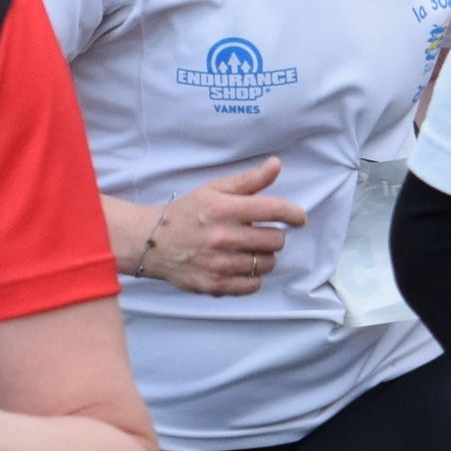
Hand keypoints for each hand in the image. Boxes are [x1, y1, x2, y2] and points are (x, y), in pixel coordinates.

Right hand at [131, 158, 306, 294]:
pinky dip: (252, 277)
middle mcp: (223, 237)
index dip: (294, 214)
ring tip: (248, 250)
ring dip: (264, 257)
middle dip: (274, 236)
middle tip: (260, 233)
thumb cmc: (186, 213)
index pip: (274, 210)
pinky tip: (240, 266)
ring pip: (267, 263)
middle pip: (275, 240)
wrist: (152, 242)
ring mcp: (219, 264)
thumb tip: (276, 164)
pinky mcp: (215, 285)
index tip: (298, 218)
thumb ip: (248, 180)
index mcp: (224, 209)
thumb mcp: (214, 189)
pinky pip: (253, 285)